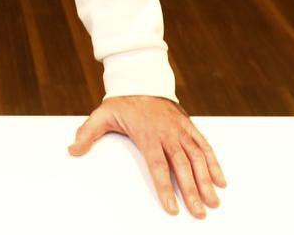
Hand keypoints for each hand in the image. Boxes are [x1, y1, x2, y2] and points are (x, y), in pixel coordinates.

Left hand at [69, 96, 224, 217]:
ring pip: (197, 157)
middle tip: (199, 212)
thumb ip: (88, 133)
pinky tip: (220, 180)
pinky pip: (204, 145)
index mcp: (147, 134)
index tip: (171, 208)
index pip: (158, 165)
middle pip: (182, 166)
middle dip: (192, 190)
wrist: (141, 79)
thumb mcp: (102, 115)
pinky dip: (214, 162)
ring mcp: (180, 129)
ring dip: (207, 180)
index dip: (165, 188)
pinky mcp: (189, 126)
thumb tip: (73, 150)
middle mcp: (167, 133)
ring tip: (214, 202)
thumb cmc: (122, 102)